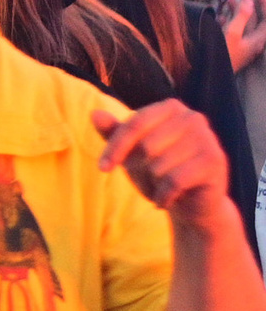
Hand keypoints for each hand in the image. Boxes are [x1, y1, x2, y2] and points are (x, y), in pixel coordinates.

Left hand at [97, 102, 236, 225]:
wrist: (193, 203)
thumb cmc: (158, 170)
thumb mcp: (131, 151)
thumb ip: (114, 132)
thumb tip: (94, 114)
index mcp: (171, 108)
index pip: (133, 125)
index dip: (115, 148)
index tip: (102, 168)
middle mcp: (192, 118)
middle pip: (146, 146)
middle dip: (139, 170)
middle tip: (148, 180)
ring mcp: (207, 139)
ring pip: (159, 165)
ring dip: (151, 185)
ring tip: (161, 188)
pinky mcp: (214, 161)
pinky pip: (174, 181)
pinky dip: (163, 196)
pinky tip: (165, 200)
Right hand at [224, 0, 265, 72]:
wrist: (211, 75)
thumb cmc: (223, 55)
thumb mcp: (232, 33)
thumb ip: (242, 16)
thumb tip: (249, 1)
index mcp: (257, 40)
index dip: (263, 4)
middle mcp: (252, 42)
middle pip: (254, 18)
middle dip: (248, 2)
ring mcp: (241, 46)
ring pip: (242, 24)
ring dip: (237, 10)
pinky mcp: (231, 48)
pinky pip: (232, 31)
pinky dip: (228, 21)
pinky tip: (221, 17)